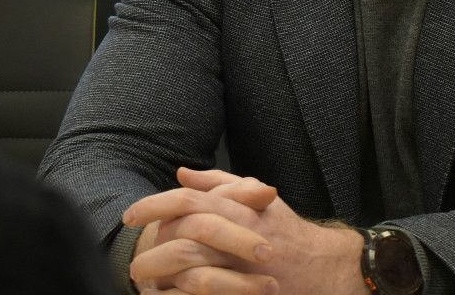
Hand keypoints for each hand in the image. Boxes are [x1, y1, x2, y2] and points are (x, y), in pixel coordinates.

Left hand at [124, 168, 364, 294]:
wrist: (324, 269)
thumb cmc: (286, 231)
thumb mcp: (259, 199)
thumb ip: (220, 184)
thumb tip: (182, 173)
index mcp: (240, 209)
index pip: (188, 202)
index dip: (155, 206)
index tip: (130, 216)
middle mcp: (240, 237)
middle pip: (185, 239)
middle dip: (153, 252)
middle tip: (134, 263)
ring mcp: (243, 270)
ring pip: (192, 273)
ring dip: (163, 279)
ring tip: (145, 285)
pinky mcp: (244, 293)